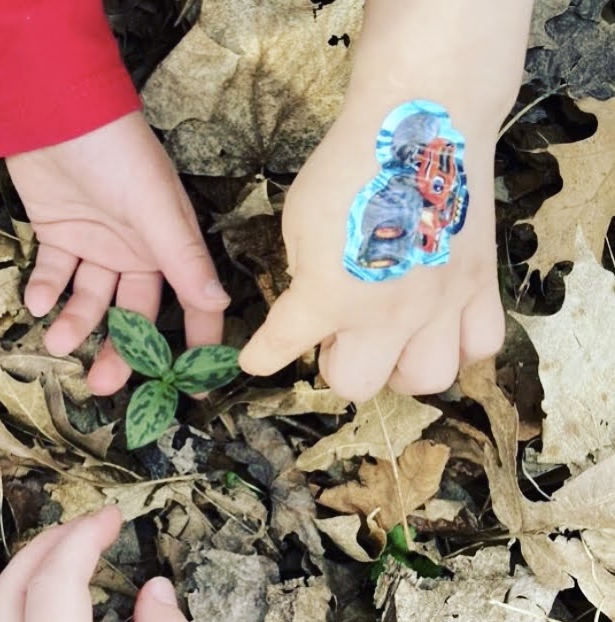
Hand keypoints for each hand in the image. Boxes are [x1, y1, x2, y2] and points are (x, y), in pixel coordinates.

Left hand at [0, 507, 210, 621]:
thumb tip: (154, 588)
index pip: (56, 587)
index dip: (82, 539)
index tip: (113, 516)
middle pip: (6, 595)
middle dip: (45, 546)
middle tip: (90, 527)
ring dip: (21, 578)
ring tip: (66, 558)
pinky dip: (9, 616)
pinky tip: (42, 617)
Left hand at [6, 112, 229, 395]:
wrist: (52, 106)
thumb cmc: (117, 152)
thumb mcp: (155, 208)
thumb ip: (184, 260)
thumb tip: (218, 305)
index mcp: (170, 246)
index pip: (191, 302)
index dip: (195, 342)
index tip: (193, 387)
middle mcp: (137, 252)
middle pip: (133, 314)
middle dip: (120, 349)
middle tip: (103, 384)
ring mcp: (97, 245)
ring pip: (91, 300)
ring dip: (75, 323)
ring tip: (56, 338)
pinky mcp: (59, 235)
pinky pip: (55, 275)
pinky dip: (45, 290)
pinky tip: (36, 300)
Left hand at [238, 119, 503, 401]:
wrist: (422, 121)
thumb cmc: (348, 165)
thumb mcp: (299, 221)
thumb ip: (303, 272)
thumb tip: (316, 297)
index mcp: (329, 297)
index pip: (279, 350)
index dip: (261, 359)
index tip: (256, 360)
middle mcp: (385, 315)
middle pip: (358, 385)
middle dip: (340, 365)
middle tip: (339, 335)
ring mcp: (439, 305)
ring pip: (425, 379)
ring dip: (400, 367)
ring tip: (393, 339)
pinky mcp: (480, 286)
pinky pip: (481, 344)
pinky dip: (459, 344)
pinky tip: (442, 324)